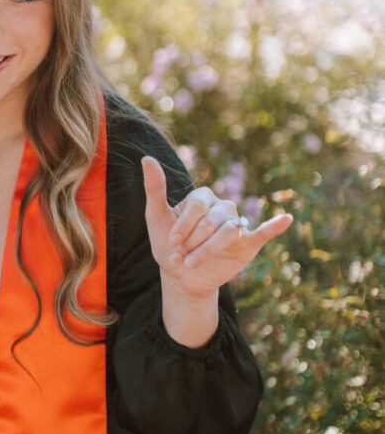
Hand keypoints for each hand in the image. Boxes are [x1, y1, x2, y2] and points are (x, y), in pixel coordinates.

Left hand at [141, 155, 292, 298]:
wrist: (180, 276)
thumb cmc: (168, 244)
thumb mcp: (156, 217)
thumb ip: (154, 188)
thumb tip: (146, 157)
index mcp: (203, 198)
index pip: (198, 207)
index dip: (183, 226)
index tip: (171, 242)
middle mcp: (222, 207)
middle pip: (212, 222)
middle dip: (193, 242)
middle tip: (179, 258)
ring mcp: (236, 225)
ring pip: (229, 233)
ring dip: (208, 250)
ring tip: (192, 263)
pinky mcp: (247, 244)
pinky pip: (263, 232)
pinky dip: (274, 226)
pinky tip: (286, 219)